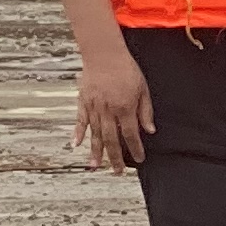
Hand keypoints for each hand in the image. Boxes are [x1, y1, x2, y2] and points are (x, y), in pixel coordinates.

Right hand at [76, 48, 151, 169]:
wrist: (104, 54)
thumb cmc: (126, 70)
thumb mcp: (143, 90)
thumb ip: (145, 111)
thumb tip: (149, 131)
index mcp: (124, 108)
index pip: (130, 134)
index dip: (135, 148)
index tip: (139, 159)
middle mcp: (107, 110)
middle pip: (111, 139)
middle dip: (114, 157)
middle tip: (117, 172)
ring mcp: (93, 106)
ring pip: (94, 133)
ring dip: (95, 151)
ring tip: (96, 166)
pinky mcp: (83, 101)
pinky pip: (80, 120)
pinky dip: (78, 133)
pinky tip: (76, 145)